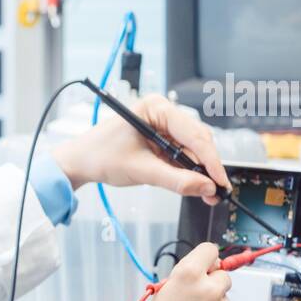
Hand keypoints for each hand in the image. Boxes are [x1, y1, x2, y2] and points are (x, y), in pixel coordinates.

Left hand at [50, 94, 229, 201]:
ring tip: (206, 193)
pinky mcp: (161, 140)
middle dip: (206, 167)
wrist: (80, 161)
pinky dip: (188, 172)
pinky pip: (182, 155)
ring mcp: (163, 126)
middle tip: (216, 191)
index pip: (193, 133)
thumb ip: (175, 180)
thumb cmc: (100, 156)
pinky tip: (194, 186)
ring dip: (198, 171)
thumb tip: (205, 188)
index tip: (220, 181)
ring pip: (192, 149)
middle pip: (197, 140)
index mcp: (156, 108)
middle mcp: (163, 113)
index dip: (210, 159)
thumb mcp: (140, 170)